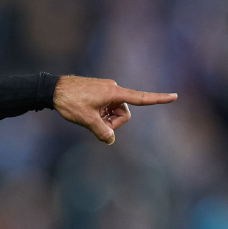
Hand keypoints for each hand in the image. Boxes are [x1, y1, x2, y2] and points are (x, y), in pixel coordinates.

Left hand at [52, 75, 177, 144]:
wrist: (52, 89)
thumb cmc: (69, 102)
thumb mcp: (86, 120)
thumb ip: (101, 131)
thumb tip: (110, 140)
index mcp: (114, 93)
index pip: (141, 98)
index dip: (158, 99)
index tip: (174, 96)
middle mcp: (113, 89)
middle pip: (123, 113)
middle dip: (112, 123)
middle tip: (96, 125)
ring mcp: (106, 89)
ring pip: (114, 112)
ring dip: (105, 119)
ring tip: (88, 118)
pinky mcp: (99, 91)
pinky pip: (106, 107)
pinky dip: (100, 114)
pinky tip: (86, 113)